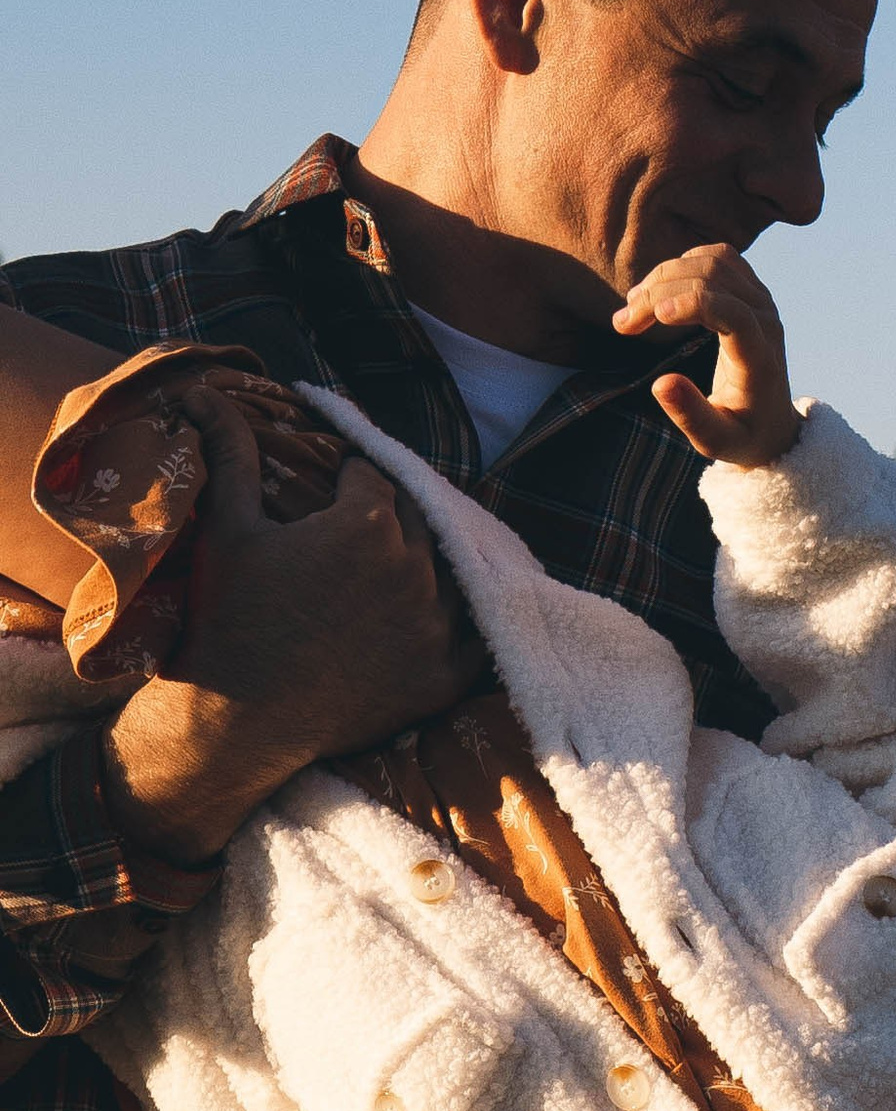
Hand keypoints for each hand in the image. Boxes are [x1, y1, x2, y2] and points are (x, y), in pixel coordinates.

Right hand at [100, 385, 487, 861]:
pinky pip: (478, 635)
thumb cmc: (230, 617)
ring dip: (430, 563)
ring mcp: (437, 627)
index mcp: (367, 524)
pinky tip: (448, 611)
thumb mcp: (228, 528)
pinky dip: (470, 620)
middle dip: (392, 517)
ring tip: (397, 569)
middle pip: (418, 520)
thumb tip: (203, 391)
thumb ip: (231, 453)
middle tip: (364, 530)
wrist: (242, 719)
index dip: (351, 480)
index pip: (375, 478)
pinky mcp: (446, 677)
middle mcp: (415, 570)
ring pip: (451, 571)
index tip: (335, 487)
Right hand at [615, 244, 800, 468]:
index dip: (694, 305)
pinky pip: (715, 257)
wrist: (770, 423)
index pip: (734, 315)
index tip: (653, 316)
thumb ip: (691, 416)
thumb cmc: (741, 436)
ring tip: (632, 309)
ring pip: (710, 263)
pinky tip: (656, 295)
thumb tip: (660, 383)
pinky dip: (680, 267)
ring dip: (664, 278)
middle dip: (660, 294)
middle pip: (713, 281)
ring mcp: (762, 300)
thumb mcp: (715, 442)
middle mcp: (767, 321)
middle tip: (622, 324)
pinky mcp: (751, 289)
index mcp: (760, 359)